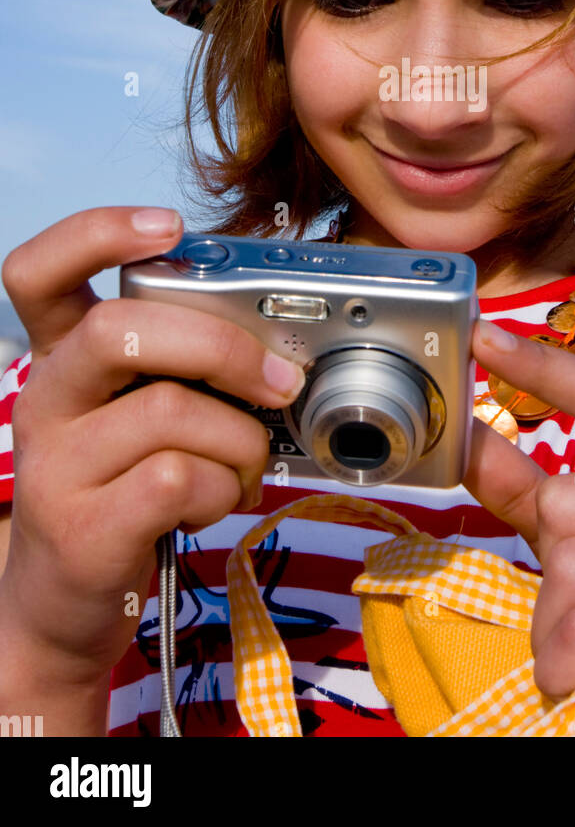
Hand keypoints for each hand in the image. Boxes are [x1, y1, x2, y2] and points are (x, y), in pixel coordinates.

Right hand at [0, 207, 305, 685]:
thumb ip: (184, 367)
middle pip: (121, 331)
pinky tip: (210, 504)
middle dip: (222, 347)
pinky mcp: (82, 528)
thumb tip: (279, 344)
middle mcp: (47, 400)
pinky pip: (177, 479)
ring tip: (243, 469)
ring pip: (170, 411)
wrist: (69, 604)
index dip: (97, 233)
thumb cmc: (127, 488)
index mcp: (63, 357)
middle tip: (277, 381)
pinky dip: (221, 489)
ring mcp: (56, 467)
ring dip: (240, 442)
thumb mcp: (141, 412)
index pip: (40, 270)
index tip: (169, 225)